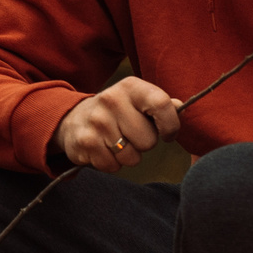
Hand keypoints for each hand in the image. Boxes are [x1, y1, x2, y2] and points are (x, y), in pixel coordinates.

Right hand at [53, 76, 181, 172]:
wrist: (73, 119)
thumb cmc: (117, 112)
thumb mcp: (138, 101)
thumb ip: (160, 105)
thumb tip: (179, 108)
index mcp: (131, 86)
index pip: (162, 105)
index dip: (170, 125)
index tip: (167, 134)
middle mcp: (112, 100)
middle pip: (148, 141)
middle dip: (144, 144)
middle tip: (130, 135)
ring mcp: (97, 121)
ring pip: (131, 157)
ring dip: (127, 156)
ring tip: (115, 142)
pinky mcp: (86, 142)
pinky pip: (112, 166)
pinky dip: (111, 164)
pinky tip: (103, 149)